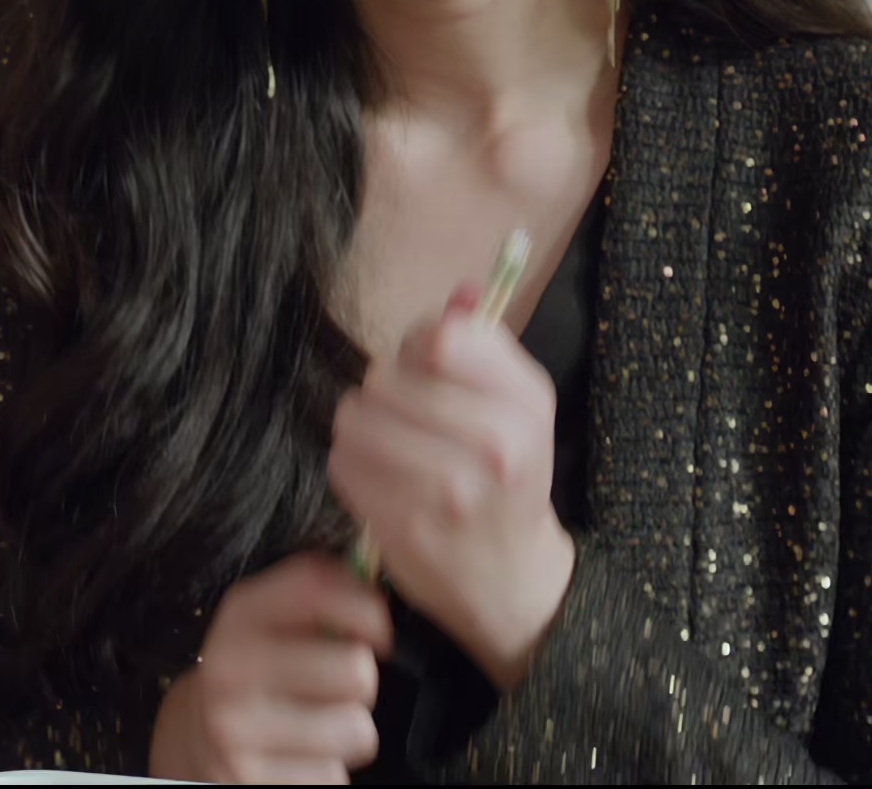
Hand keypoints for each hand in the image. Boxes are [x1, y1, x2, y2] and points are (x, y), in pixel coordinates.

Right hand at [150, 552, 390, 784]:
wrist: (198, 734)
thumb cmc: (257, 672)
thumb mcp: (273, 616)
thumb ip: (324, 592)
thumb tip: (378, 588)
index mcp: (242, 614)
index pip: (320, 590)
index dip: (369, 608)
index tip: (376, 629)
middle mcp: (232, 668)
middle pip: (356, 670)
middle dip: (360, 682)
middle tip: (337, 686)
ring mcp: (237, 728)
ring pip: (356, 729)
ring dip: (349, 731)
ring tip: (320, 723)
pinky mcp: (251, 779)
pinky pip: (333, 776)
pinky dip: (327, 769)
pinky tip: (300, 754)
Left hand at [328, 283, 579, 690]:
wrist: (511, 578)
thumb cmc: (508, 480)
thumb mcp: (519, 409)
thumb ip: (486, 346)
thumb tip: (462, 293)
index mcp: (528, 403)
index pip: (443, 339)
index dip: (419, 346)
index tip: (425, 368)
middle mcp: (497, 445)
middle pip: (389, 377)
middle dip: (382, 388)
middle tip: (398, 412)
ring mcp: (450, 490)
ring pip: (358, 418)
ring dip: (358, 424)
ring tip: (379, 440)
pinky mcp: (405, 526)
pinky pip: (344, 464)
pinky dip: (349, 463)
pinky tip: (374, 475)